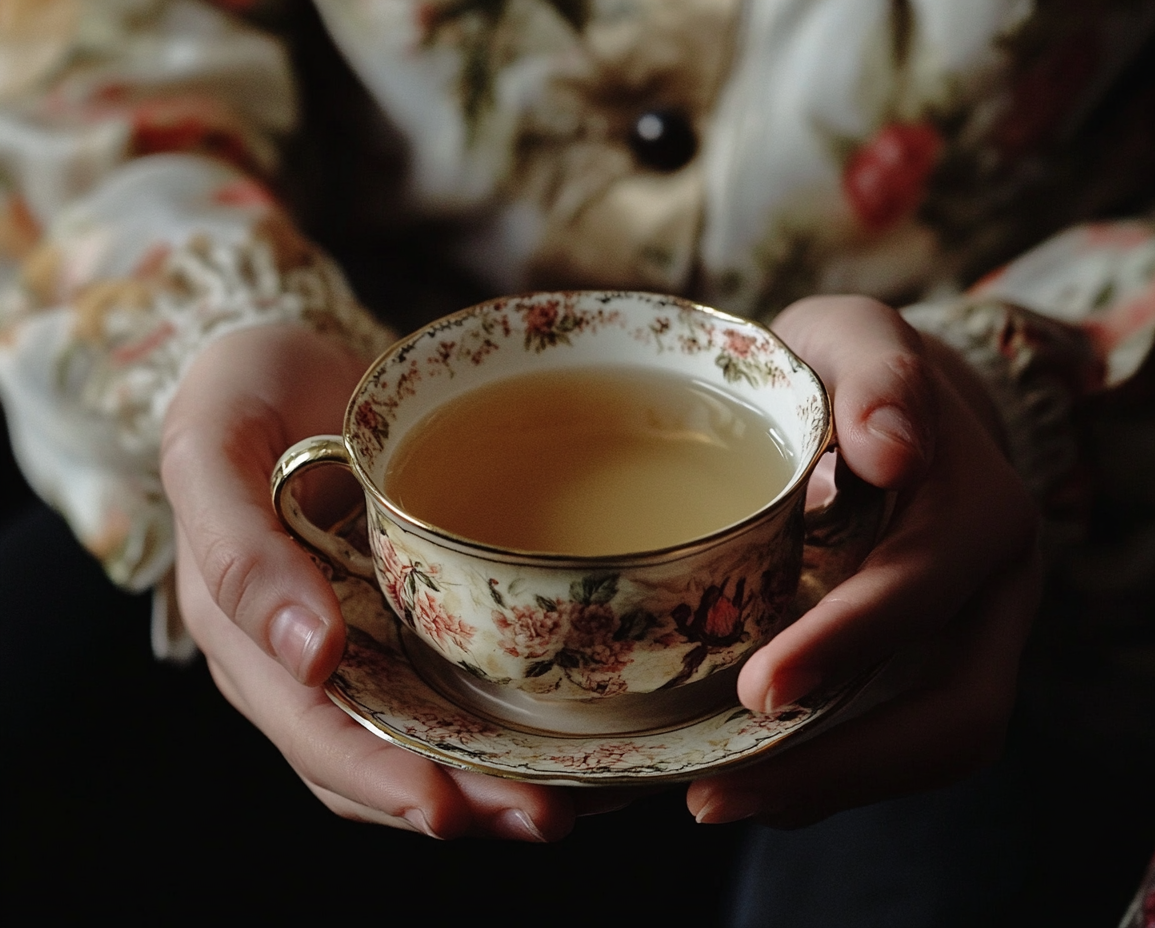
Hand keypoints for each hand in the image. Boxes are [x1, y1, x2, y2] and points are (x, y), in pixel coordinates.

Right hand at [161, 324, 582, 839]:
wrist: (291, 358)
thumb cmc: (241, 393)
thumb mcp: (211, 448)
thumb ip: (236, 550)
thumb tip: (310, 657)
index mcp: (248, 636)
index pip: (314, 734)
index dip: (379, 780)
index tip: (447, 806)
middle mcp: (313, 658)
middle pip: (385, 757)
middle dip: (463, 799)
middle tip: (545, 816)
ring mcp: (373, 636)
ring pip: (432, 735)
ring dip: (499, 775)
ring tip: (580, 797)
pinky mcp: (422, 609)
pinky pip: (462, 678)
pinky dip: (511, 717)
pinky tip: (573, 729)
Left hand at [687, 296, 1040, 826]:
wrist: (897, 407)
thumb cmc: (858, 370)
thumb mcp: (859, 337)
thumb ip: (879, 372)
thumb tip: (895, 448)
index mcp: (978, 510)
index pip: (922, 591)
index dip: (848, 646)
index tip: (758, 690)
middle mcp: (992, 591)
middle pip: (954, 712)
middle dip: (841, 766)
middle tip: (713, 796)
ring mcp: (968, 639)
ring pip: (930, 745)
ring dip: (828, 788)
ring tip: (714, 799)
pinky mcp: (930, 666)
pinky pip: (895, 737)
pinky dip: (826, 770)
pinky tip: (744, 776)